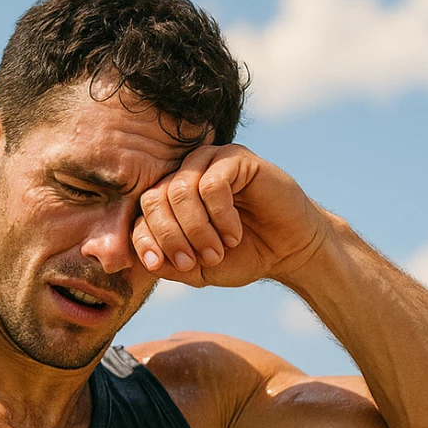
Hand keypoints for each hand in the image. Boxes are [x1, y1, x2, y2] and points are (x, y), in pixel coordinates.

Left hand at [131, 144, 330, 289]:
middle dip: (170, 236)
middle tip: (194, 261)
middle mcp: (185, 176)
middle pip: (154, 200)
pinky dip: (220, 216)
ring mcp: (209, 163)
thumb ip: (170, 265)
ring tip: (219, 249)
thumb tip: (146, 259)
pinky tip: (234, 232)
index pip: (140, 216)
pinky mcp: (234, 158)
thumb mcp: (199, 270)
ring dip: (196, 229)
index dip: (147, 243)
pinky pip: (211, 185)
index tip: (167, 266)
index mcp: (170, 202)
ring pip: (180, 190)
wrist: (287, 250)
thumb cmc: (242, 257)